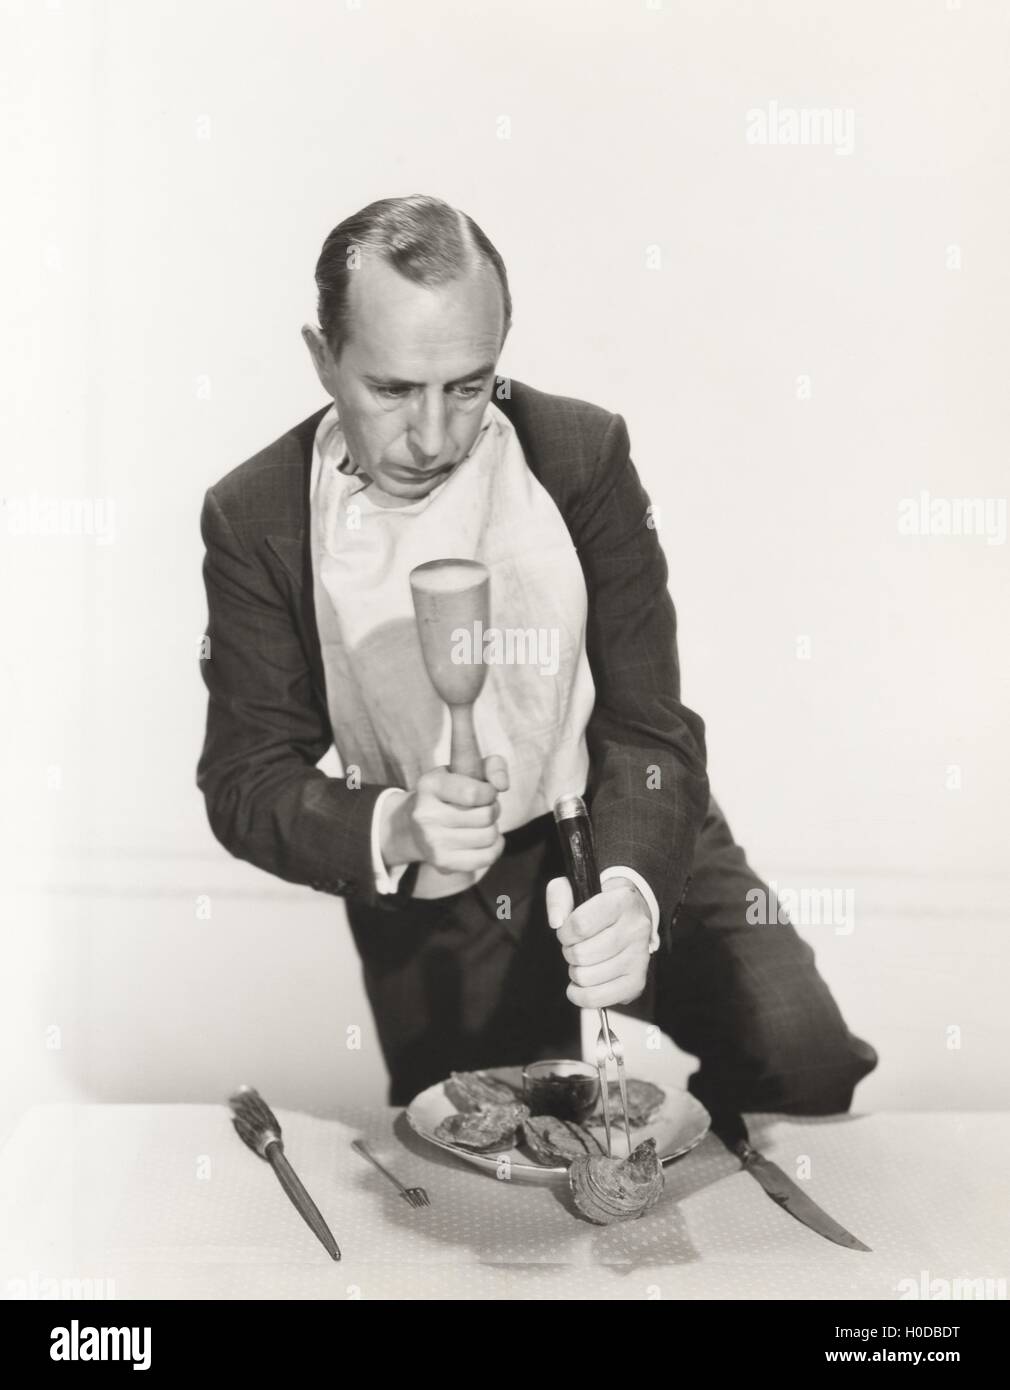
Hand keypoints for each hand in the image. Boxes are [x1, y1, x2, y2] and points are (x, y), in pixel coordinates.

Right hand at [380, 755, 508, 873]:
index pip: (473, 793)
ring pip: (489, 836)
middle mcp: (426, 815)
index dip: (489, 792)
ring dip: (493, 828)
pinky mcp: (443, 863)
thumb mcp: (465, 769)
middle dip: (492, 809)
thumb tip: (502, 785)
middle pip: (485, 816)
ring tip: (480, 823)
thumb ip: (492, 766)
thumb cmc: (451, 792)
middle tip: (483, 808)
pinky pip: (487, 857)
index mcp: (429, 785)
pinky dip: (494, 847)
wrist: (415, 827)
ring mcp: (432, 842)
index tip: (486, 791)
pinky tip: (484, 840)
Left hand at [546, 875, 651, 1008]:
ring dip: (576, 972)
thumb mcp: (576, 888)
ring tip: (585, 961)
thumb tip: (557, 922)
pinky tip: (582, 984)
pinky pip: (598, 998)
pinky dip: (582, 995)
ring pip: (587, 977)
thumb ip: (559, 897)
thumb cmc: (597, 904)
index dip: (564, 932)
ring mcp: (639, 957)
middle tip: (577, 946)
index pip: (580, 924)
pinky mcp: (637, 981)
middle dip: (569, 952)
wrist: (631, 915)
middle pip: (582, 954)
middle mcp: (636, 929)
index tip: (567, 931)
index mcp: (622, 901)